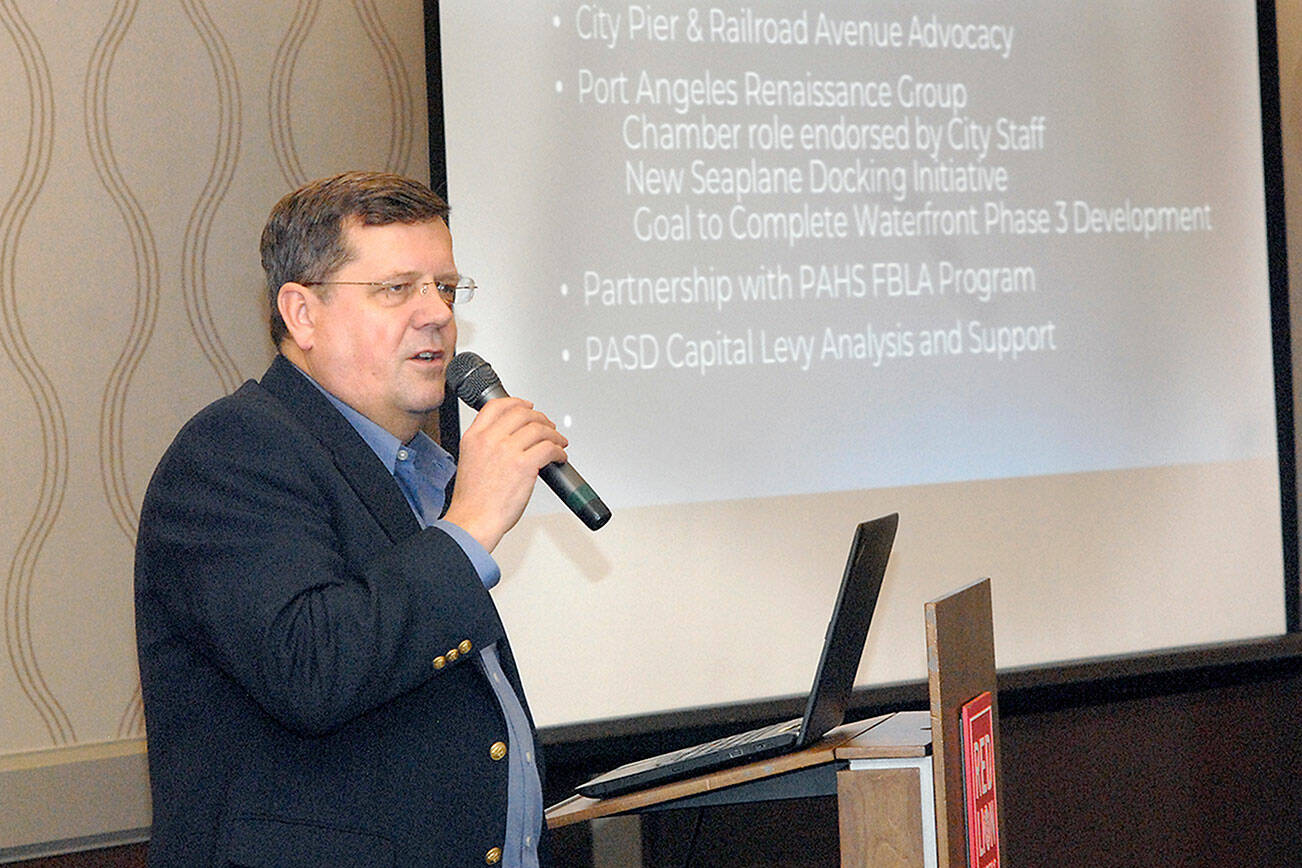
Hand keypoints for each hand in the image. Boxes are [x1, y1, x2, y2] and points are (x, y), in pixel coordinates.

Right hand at [442, 397, 567, 551]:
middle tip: (548, 426)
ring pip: (539, 429)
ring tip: (558, 442)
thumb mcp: (470, 461)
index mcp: (474, 437)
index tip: (528, 406)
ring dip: (554, 434)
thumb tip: (510, 440)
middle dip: (540, 418)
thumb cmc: (473, 500)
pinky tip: (559, 457)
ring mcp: (507, 451)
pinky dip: (558, 451)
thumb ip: (486, 445)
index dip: (517, 402)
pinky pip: (549, 448)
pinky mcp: (524, 465)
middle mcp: (490, 439)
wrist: (473, 521)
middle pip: (522, 413)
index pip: (497, 406)